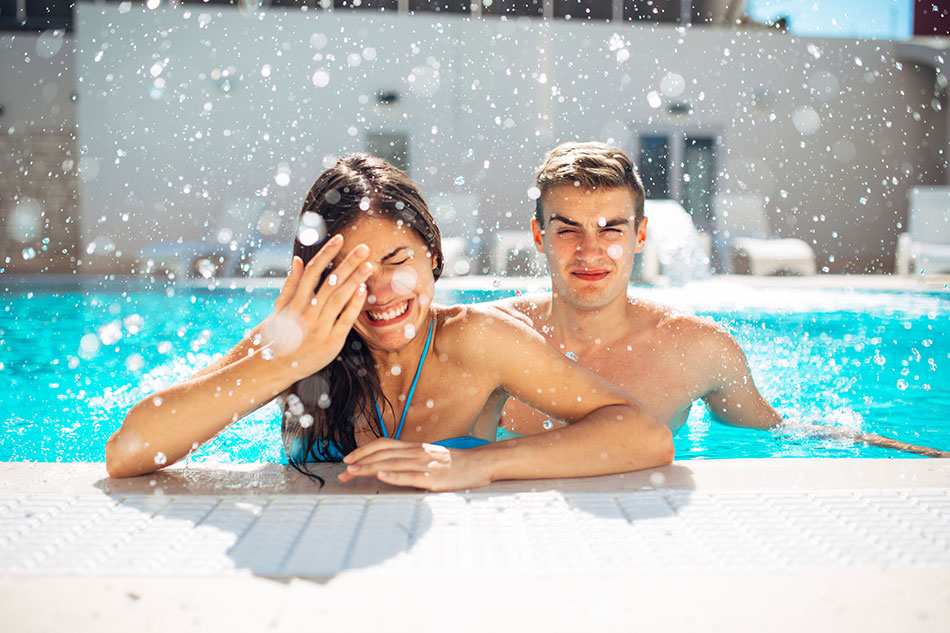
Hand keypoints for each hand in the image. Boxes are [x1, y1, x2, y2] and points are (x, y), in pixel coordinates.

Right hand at [262, 235, 372, 377]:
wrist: (274, 368)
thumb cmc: (278, 337)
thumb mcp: (280, 309)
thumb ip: (290, 284)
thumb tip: (298, 260)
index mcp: (295, 301)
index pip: (314, 270)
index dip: (327, 253)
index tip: (340, 239)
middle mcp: (307, 312)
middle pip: (331, 281)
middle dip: (348, 263)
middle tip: (364, 248)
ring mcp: (319, 327)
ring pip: (339, 298)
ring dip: (355, 280)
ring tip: (369, 265)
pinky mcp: (331, 342)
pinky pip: (345, 320)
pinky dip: (354, 305)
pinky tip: (363, 290)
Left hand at [338, 438, 493, 490]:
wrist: (481, 463)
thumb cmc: (456, 463)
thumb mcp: (431, 456)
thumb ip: (413, 459)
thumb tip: (394, 465)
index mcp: (415, 448)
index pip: (383, 445)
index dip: (364, 450)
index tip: (348, 458)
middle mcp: (416, 453)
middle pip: (382, 455)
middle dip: (359, 463)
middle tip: (342, 473)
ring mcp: (424, 466)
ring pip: (391, 464)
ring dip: (369, 468)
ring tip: (352, 472)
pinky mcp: (433, 479)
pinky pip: (410, 476)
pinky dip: (394, 475)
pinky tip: (382, 475)